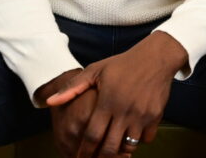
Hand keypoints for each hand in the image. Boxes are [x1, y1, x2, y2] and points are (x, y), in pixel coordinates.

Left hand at [45, 32, 187, 157]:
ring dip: (120, 151)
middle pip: (109, 147)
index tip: (80, 157)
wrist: (156, 57)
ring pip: (129, 146)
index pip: (92, 135)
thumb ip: (72, 87)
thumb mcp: (96, 70)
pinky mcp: (156, 115)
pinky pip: (146, 139)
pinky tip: (133, 136)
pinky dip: (139, 141)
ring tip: (114, 149)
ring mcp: (141, 115)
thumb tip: (50, 102)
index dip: (84, 151)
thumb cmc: (123, 64)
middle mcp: (124, 111)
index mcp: (107, 101)